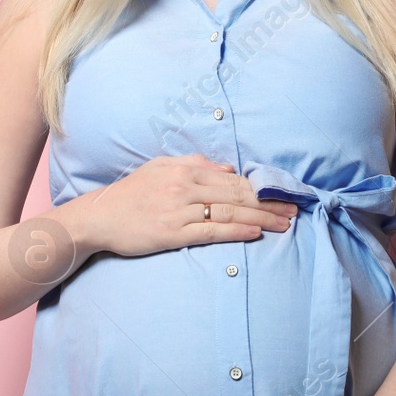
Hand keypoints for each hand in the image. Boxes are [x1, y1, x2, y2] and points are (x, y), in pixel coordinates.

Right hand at [62, 154, 297, 258]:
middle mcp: (186, 186)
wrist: (99, 217)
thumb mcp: (160, 168)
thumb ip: (194, 163)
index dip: (261, 187)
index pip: (232, 178)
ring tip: (285, 223)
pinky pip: (212, 230)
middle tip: (296, 210)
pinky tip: (256, 232)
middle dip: (270, 202)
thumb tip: (228, 169)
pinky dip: (237, 230)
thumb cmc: (130, 194)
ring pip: (230, 211)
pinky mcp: (174, 232)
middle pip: (237, 194)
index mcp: (185, 170)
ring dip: (261, 217)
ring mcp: (180, 210)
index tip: (284, 194)